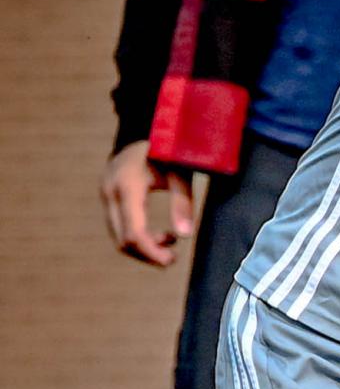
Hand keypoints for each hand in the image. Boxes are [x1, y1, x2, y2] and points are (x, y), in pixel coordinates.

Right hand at [99, 140, 193, 266]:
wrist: (144, 127)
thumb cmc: (166, 149)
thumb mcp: (180, 173)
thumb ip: (182, 203)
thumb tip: (185, 235)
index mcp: (127, 186)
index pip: (133, 233)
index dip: (151, 253)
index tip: (171, 261)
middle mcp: (110, 192)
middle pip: (122, 240)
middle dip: (148, 254)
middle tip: (172, 258)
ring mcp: (105, 194)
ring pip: (118, 236)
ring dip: (144, 246)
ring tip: (169, 240)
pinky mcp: (108, 196)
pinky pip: (119, 226)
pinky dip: (138, 235)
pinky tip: (160, 234)